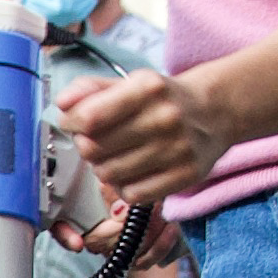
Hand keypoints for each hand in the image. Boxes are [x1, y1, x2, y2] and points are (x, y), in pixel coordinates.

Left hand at [68, 66, 229, 207]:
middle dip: (86, 146)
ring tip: (116, 155)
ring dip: (103, 167)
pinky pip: (133, 194)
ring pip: (109, 174)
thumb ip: (90, 90)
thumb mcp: (130, 83)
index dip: (71, 123)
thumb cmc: (163, 99)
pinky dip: (124, 187)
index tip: (74, 123)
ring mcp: (177, 149)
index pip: (90, 116)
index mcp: (148, 89)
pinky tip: (132, 171)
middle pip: (94, 149)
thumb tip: (62, 103)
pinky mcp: (185, 175)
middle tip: (96, 140)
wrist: (215, 111)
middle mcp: (165, 118)